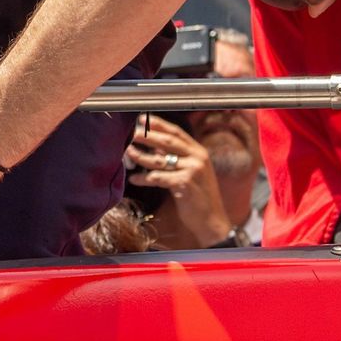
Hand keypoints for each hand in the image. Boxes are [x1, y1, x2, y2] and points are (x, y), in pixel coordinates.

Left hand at [124, 115, 229, 244]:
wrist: (212, 221)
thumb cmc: (198, 197)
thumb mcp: (192, 173)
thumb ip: (176, 159)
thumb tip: (152, 148)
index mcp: (199, 152)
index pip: (177, 133)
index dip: (160, 125)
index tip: (144, 119)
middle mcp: (198, 158)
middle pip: (168, 141)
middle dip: (148, 136)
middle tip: (133, 133)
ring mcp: (192, 170)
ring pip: (160, 160)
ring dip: (141, 156)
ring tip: (128, 153)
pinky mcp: (185, 184)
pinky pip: (158, 178)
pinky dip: (144, 178)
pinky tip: (134, 179)